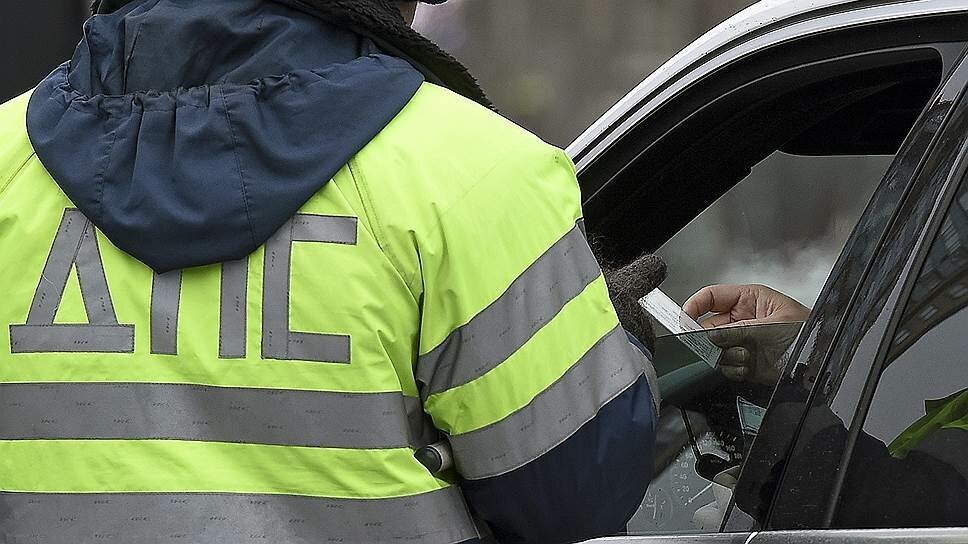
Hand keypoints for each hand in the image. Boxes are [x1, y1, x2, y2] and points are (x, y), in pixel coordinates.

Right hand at [683, 285, 809, 383]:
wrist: (823, 366)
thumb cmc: (810, 335)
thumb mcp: (770, 327)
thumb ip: (736, 331)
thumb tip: (707, 336)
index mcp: (750, 299)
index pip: (711, 297)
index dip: (694, 306)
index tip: (684, 320)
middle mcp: (743, 319)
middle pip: (708, 325)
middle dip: (710, 338)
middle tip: (713, 345)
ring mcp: (743, 340)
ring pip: (714, 347)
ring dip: (724, 355)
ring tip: (742, 356)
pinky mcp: (745, 361)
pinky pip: (724, 365)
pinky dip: (731, 369)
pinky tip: (746, 368)